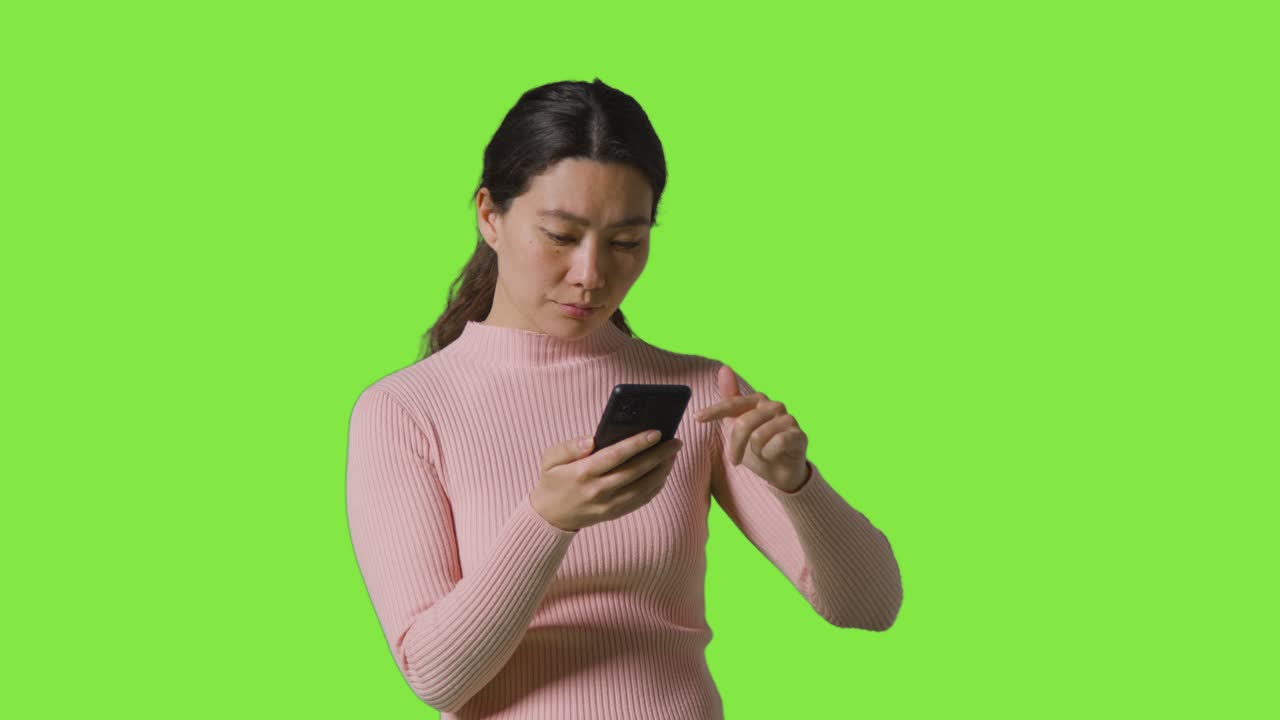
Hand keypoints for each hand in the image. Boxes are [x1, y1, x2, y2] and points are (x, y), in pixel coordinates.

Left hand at [693, 365, 810, 492]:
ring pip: (758, 436)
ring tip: (761, 454)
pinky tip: (774, 455)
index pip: (732, 403)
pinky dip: (769, 454)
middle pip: (743, 423)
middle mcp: (774, 405)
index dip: (714, 410)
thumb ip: (730, 400)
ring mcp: (789, 419)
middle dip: (735, 445)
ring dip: (755, 452)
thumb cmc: (758, 448)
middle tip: (734, 460)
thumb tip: (724, 367)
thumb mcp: (738, 426)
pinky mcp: (799, 435)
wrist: (781, 472)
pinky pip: (777, 443)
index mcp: (758, 400)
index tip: (697, 417)